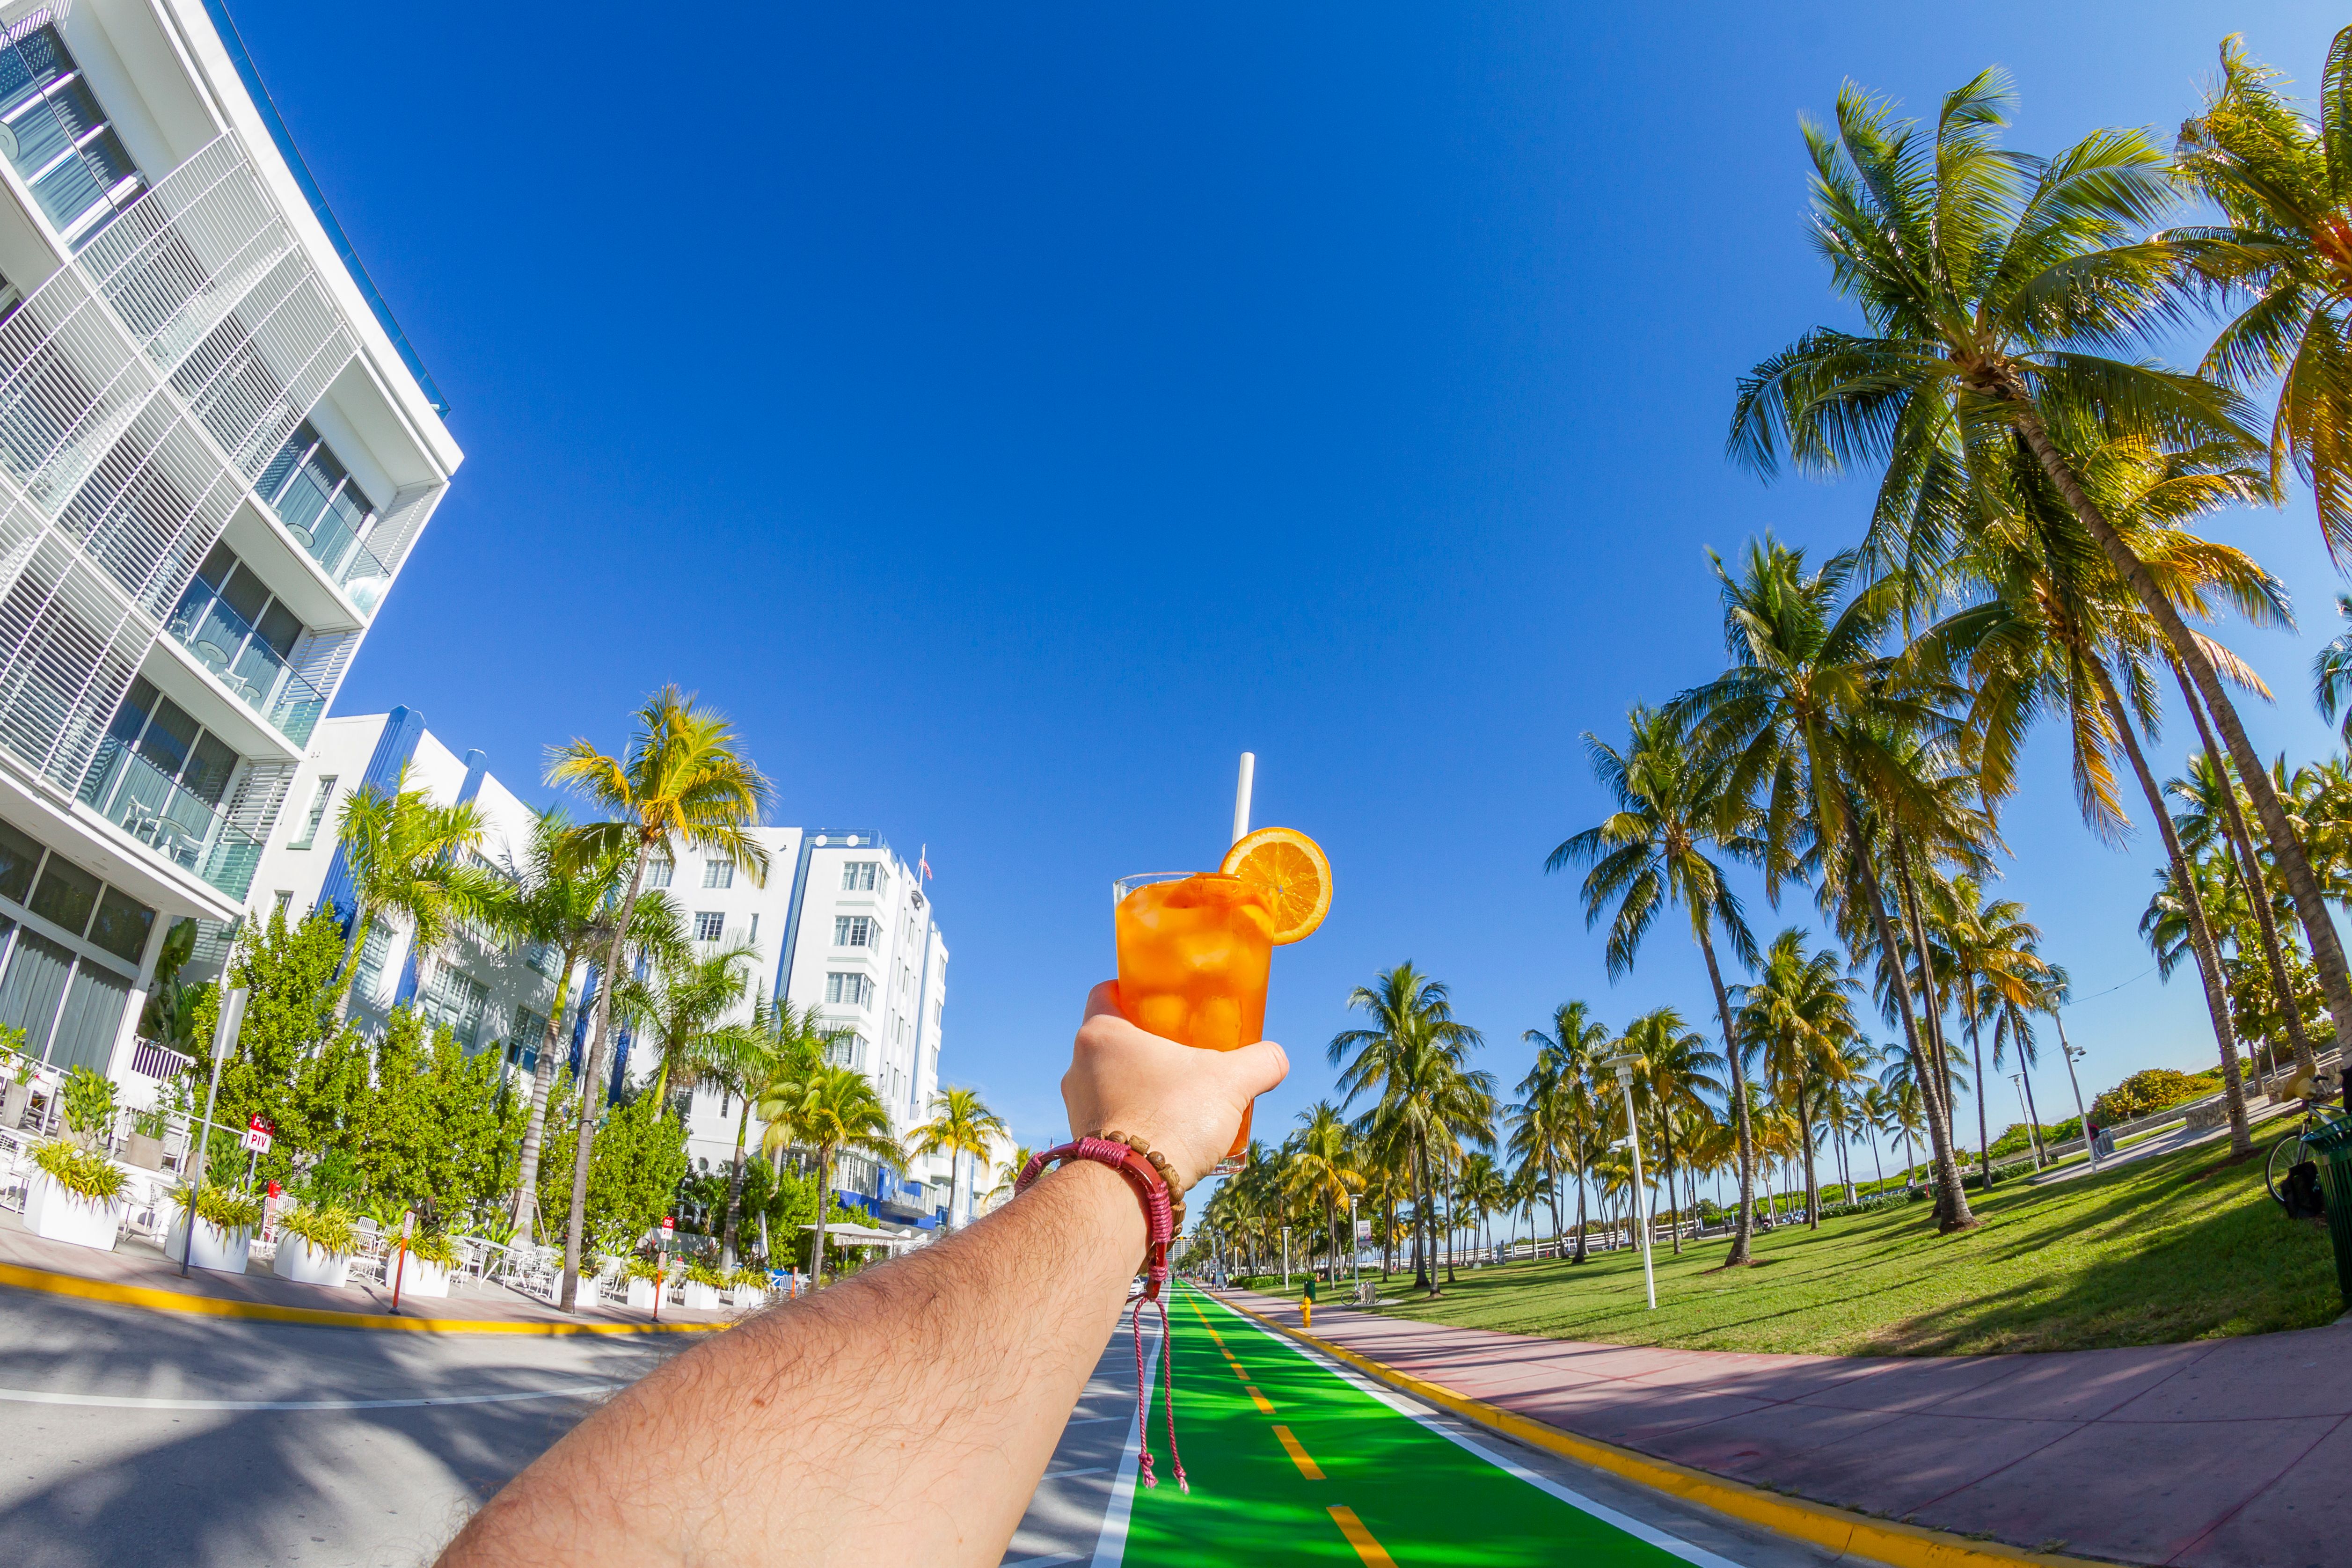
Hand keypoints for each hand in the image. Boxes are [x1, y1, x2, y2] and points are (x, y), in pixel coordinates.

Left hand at [1063, 981, 1287, 1190]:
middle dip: (1146, 1044)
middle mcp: (1077, 1065)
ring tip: (1178, 1097)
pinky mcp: (1082, 1139)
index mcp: (1101, 1034)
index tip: (1161, 1004)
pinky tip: (1165, 1130)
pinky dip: (1133, 1116)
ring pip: (1110, 1079)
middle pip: (1113, 1040)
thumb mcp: (1230, 1082)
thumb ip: (1260, 1062)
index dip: (1132, 992)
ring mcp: (1075, 1104)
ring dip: (1140, 1084)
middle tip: (1182, 1053)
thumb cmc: (1173, 1118)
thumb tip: (1276, 1059)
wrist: (1133, 1187)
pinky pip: (1109, 1115)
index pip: (1106, 992)